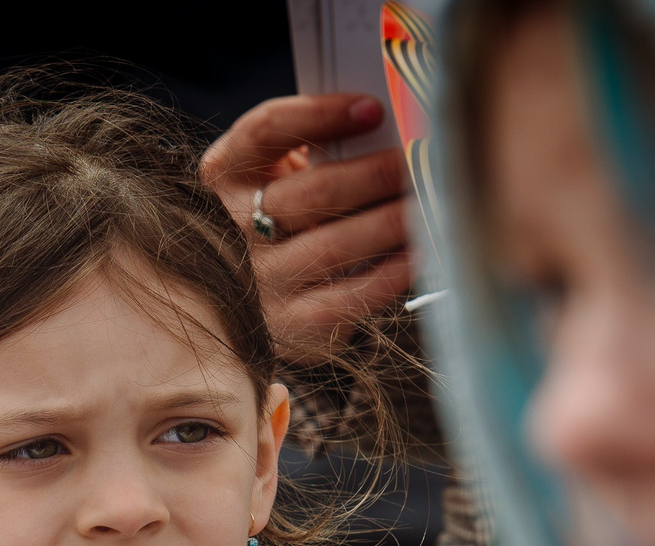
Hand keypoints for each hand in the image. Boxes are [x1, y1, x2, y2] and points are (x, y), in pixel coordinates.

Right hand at [201, 93, 416, 358]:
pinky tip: (418, 255)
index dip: (320, 115)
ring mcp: (261, 281)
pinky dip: (390, 274)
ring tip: (426, 206)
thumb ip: (321, 146)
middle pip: (312, 193)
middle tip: (417, 165)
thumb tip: (388, 126)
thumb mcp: (289, 170)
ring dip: (390, 223)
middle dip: (375, 175)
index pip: (264, 131)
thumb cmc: (295, 215)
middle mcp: (235, 228)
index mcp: (228, 174)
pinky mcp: (291, 326)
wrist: (270, 294)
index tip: (373, 110)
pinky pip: (347, 297)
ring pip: (333, 246)